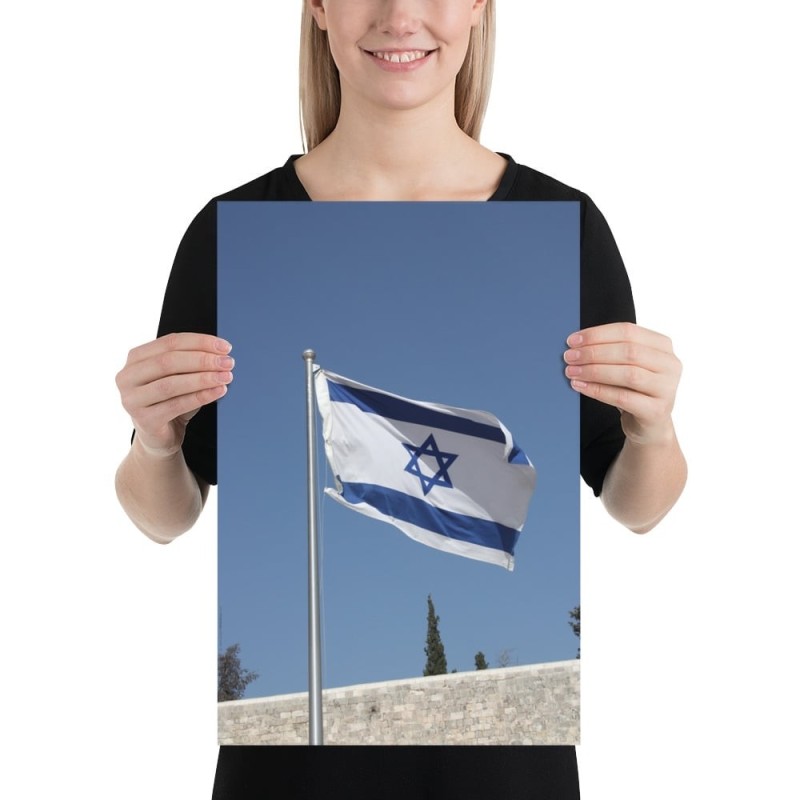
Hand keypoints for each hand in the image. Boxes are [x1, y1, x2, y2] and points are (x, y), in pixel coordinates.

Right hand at [116, 332, 233, 457]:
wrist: (160, 437)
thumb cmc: (171, 401)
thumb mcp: (179, 377)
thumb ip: (192, 361)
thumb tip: (222, 353)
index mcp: (135, 358)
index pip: (170, 342)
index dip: (200, 342)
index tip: (225, 347)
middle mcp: (127, 377)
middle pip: (168, 361)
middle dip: (203, 360)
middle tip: (228, 362)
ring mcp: (132, 400)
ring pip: (171, 384)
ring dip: (203, 379)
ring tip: (226, 377)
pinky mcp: (144, 420)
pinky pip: (177, 405)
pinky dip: (201, 397)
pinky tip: (218, 391)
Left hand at [564, 322, 680, 445]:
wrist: (648, 426)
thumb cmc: (633, 390)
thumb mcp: (626, 366)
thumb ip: (610, 351)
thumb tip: (576, 344)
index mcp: (663, 346)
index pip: (628, 331)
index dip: (598, 334)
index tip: (572, 340)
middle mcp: (670, 365)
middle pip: (628, 351)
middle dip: (593, 352)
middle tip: (569, 357)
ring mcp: (667, 388)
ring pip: (628, 374)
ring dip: (594, 371)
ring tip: (572, 372)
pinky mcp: (657, 411)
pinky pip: (623, 397)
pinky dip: (598, 390)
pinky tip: (581, 386)